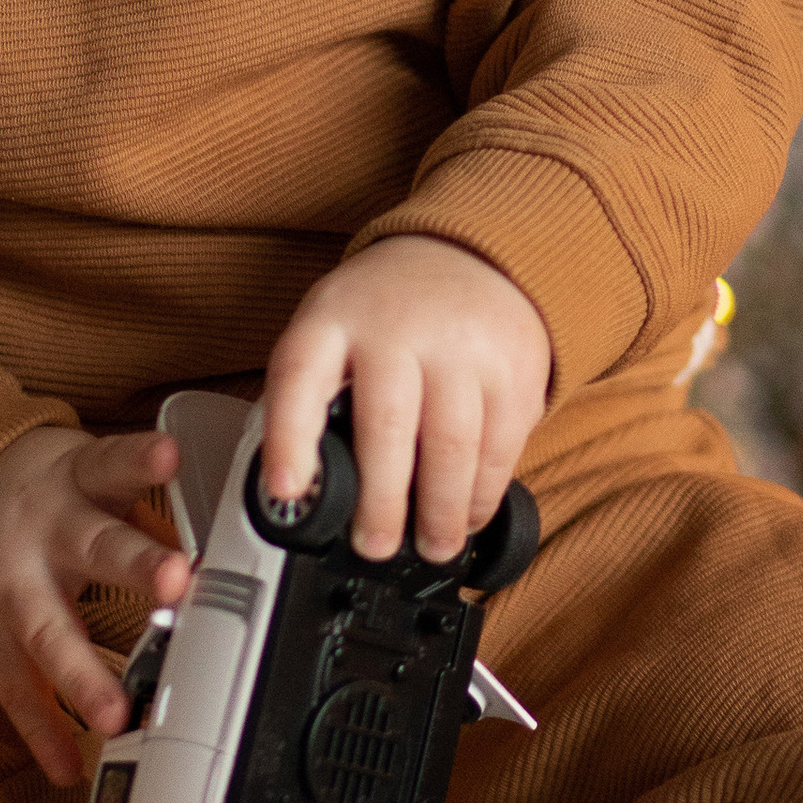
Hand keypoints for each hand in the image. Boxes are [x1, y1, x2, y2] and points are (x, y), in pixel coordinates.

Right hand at [0, 425, 191, 786]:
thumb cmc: (50, 494)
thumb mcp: (92, 474)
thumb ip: (150, 496)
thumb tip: (237, 509)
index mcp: (77, 484)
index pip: (112, 463)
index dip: (142, 459)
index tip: (171, 453)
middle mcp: (47, 534)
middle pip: (94, 548)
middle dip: (135, 566)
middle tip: (178, 580)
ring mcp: (14, 589)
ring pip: (48, 631)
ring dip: (82, 676)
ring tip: (114, 714)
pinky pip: (16, 690)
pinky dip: (42, 732)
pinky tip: (68, 765)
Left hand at [262, 236, 551, 567]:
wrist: (471, 255)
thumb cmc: (386, 312)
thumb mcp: (333, 327)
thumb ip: (314, 394)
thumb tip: (298, 490)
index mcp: (333, 319)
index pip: (300, 378)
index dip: (289, 440)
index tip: (288, 491)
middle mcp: (397, 328)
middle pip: (386, 428)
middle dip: (381, 504)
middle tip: (375, 545)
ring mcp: (461, 346)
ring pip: (451, 448)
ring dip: (440, 514)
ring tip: (431, 547)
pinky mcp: (514, 369)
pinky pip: (500, 449)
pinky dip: (483, 495)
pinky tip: (468, 514)